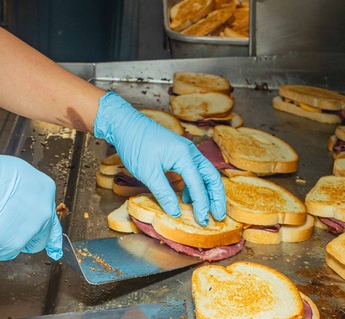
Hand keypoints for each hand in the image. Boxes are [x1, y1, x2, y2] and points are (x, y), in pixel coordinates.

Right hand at [0, 146, 62, 261]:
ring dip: (11, 239)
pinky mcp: (15, 244)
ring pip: (23, 244)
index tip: (56, 249)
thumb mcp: (18, 174)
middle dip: (28, 237)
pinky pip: (5, 252)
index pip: (53, 216)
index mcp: (46, 190)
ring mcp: (32, 229)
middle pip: (42, 236)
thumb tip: (23, 200)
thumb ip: (27, 192)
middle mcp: (44, 211)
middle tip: (11, 230)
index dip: (50, 232)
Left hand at [93, 92, 225, 224]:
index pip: (198, 184)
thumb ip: (164, 193)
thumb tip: (176, 213)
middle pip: (212, 176)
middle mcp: (190, 151)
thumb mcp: (148, 173)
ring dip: (208, 192)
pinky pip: (194, 170)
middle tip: (219, 216)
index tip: (203, 221)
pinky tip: (187, 198)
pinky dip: (195, 185)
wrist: (126, 124)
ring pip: (205, 173)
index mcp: (184, 155)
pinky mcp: (180, 152)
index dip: (202, 204)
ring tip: (205, 211)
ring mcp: (187, 151)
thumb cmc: (135, 145)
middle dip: (217, 198)